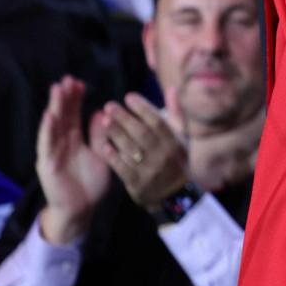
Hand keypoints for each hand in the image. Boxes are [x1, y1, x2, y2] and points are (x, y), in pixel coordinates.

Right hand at [35, 77, 110, 243]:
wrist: (82, 210)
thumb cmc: (91, 183)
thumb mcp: (102, 154)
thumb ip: (100, 135)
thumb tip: (101, 112)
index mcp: (75, 140)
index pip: (74, 115)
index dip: (76, 99)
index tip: (80, 83)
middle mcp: (62, 143)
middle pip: (62, 116)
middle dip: (64, 98)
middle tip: (67, 79)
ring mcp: (53, 152)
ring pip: (53, 126)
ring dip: (54, 108)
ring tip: (57, 90)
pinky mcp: (47, 164)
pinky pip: (47, 145)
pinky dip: (47, 130)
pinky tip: (49, 116)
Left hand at [98, 91, 190, 211]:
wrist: (176, 196)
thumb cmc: (177, 160)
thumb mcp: (182, 137)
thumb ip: (176, 113)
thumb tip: (171, 89)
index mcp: (174, 142)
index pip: (158, 121)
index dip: (143, 108)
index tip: (129, 96)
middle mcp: (163, 155)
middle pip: (142, 133)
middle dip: (125, 118)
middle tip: (109, 105)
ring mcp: (150, 171)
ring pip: (132, 150)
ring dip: (116, 134)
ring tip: (103, 121)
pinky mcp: (138, 185)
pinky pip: (123, 169)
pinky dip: (114, 157)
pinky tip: (104, 146)